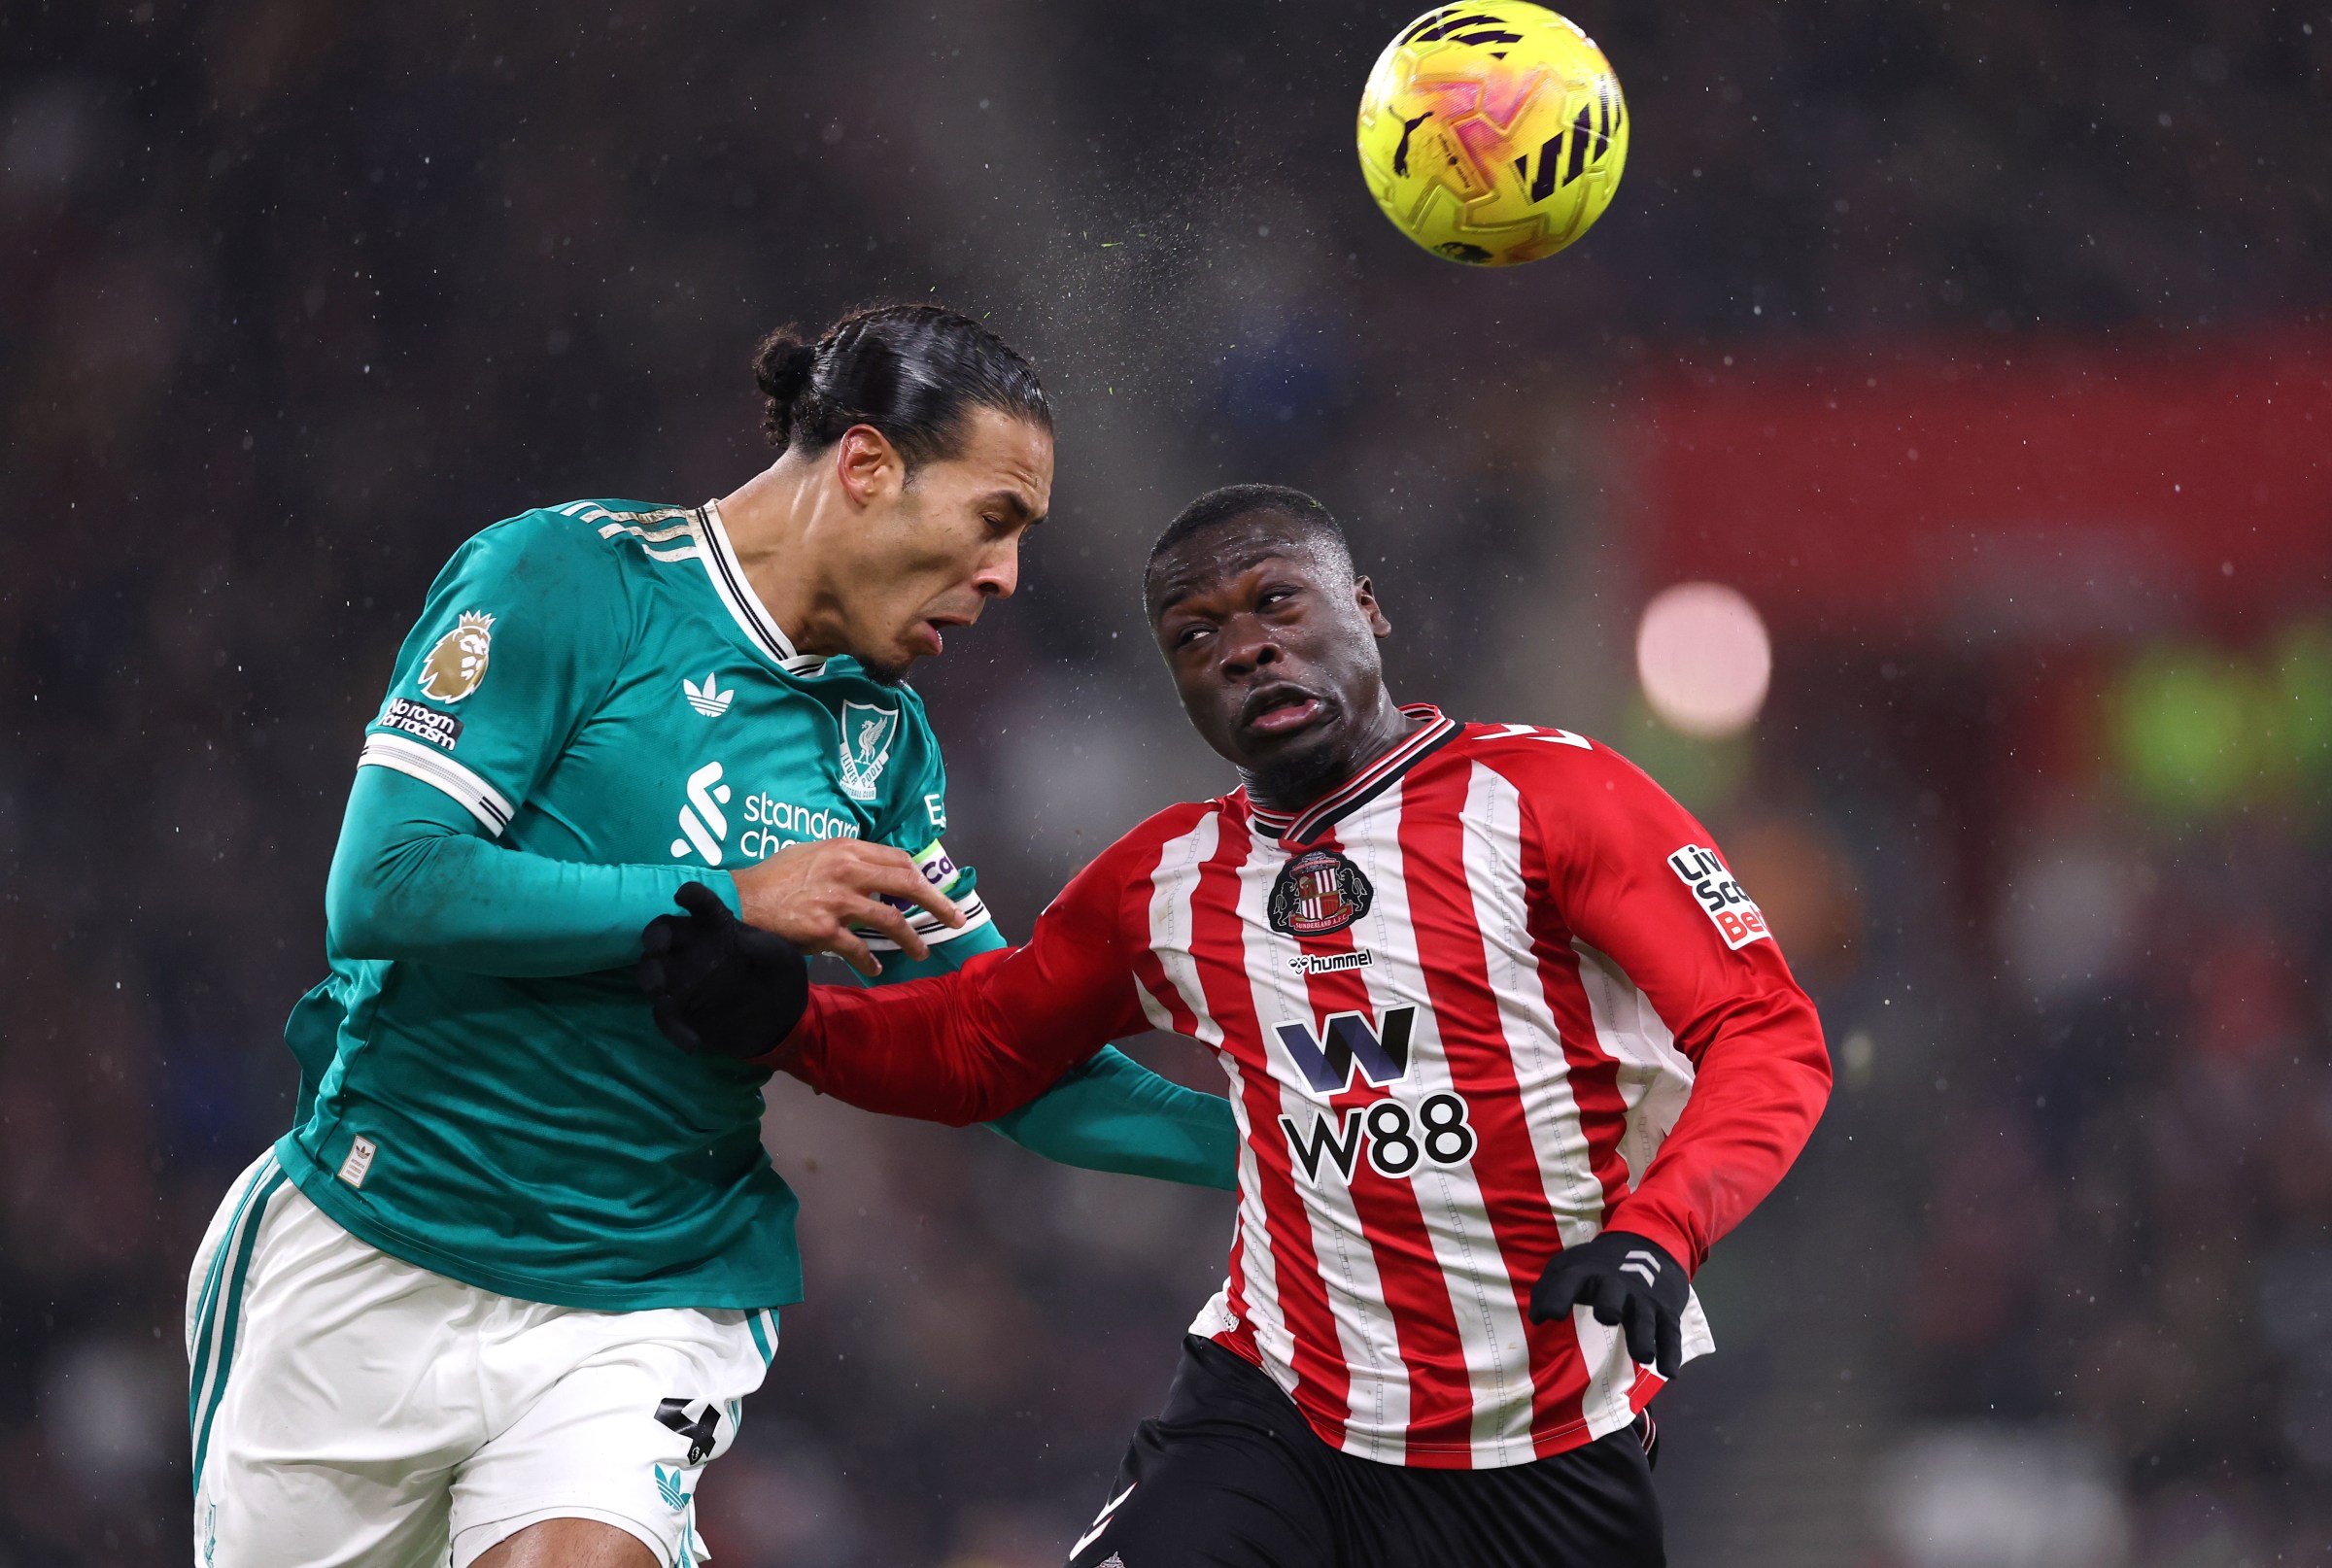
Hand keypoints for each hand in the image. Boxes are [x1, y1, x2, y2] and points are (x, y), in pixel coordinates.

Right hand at [638, 882, 810, 1059]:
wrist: (782, 1021)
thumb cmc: (780, 978)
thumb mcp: (781, 959)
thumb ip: (762, 949)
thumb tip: (741, 943)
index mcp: (719, 927)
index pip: (702, 905)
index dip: (691, 897)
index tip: (684, 895)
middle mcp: (694, 948)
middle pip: (663, 933)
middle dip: (655, 936)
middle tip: (656, 948)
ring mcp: (683, 979)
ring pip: (653, 970)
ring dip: (650, 978)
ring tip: (659, 993)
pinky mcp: (682, 1009)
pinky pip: (665, 1014)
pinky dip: (673, 1027)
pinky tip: (692, 1043)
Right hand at [729, 839, 960, 977]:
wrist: (740, 901)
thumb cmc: (773, 877)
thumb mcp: (811, 853)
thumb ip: (843, 859)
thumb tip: (871, 871)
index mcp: (845, 849)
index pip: (899, 859)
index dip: (923, 877)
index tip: (936, 891)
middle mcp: (846, 870)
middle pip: (907, 884)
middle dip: (938, 903)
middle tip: (955, 919)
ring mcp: (837, 901)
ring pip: (891, 920)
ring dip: (911, 939)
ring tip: (921, 952)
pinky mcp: (825, 930)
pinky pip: (859, 949)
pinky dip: (870, 961)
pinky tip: (875, 967)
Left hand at [1528, 1231, 1689, 1378]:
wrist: (1648, 1245)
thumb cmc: (1598, 1265)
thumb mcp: (1569, 1266)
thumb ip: (1548, 1289)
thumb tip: (1537, 1318)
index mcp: (1588, 1272)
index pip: (1570, 1281)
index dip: (1559, 1295)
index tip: (1550, 1315)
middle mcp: (1617, 1285)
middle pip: (1614, 1295)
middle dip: (1611, 1305)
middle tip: (1608, 1317)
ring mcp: (1644, 1300)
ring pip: (1645, 1319)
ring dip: (1644, 1337)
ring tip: (1644, 1355)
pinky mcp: (1666, 1313)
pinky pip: (1670, 1334)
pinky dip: (1671, 1353)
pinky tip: (1669, 1373)